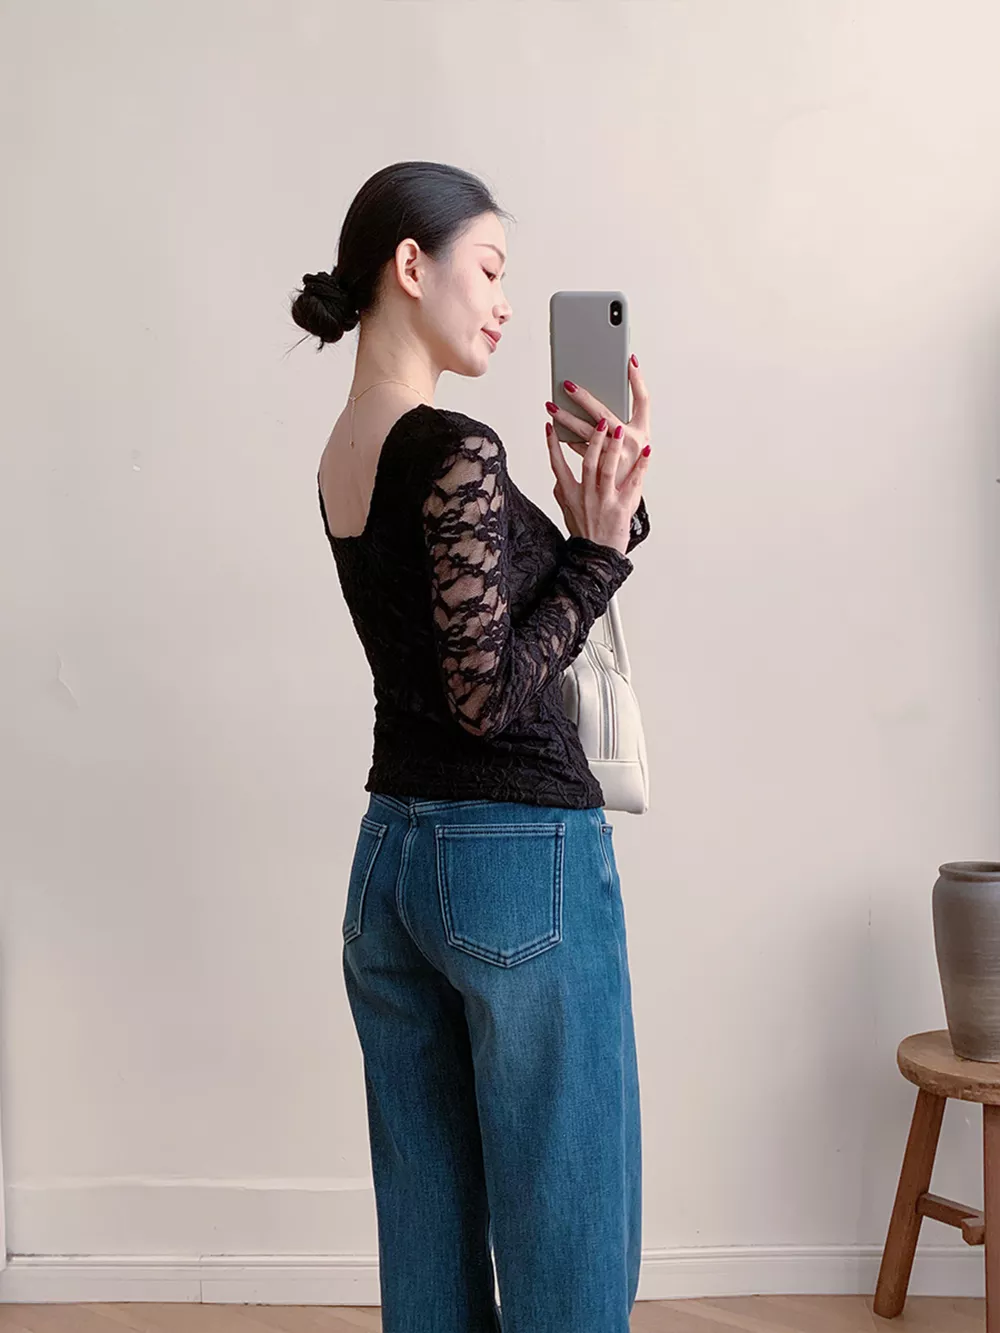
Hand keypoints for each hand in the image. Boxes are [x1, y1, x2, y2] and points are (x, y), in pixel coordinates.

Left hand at [545, 356, 650, 492]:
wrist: (620, 513)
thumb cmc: (627, 477)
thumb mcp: (635, 451)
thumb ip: (622, 430)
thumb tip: (600, 408)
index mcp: (643, 435)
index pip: (644, 399)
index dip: (638, 379)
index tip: (629, 360)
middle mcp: (632, 445)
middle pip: (605, 414)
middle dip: (584, 398)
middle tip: (568, 384)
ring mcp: (614, 460)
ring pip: (586, 434)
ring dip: (567, 419)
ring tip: (552, 407)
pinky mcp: (598, 472)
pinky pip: (577, 452)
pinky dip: (564, 441)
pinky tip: (554, 430)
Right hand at [545, 416, 648, 555]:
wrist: (597, 556)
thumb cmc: (584, 532)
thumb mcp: (567, 510)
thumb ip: (562, 490)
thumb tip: (558, 474)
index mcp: (569, 495)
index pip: (557, 465)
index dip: (552, 446)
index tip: (549, 425)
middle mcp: (585, 496)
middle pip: (587, 463)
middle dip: (592, 440)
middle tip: (598, 420)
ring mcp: (603, 502)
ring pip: (606, 470)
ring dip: (613, 448)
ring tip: (618, 429)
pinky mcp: (620, 509)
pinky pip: (632, 484)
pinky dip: (641, 467)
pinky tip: (648, 453)